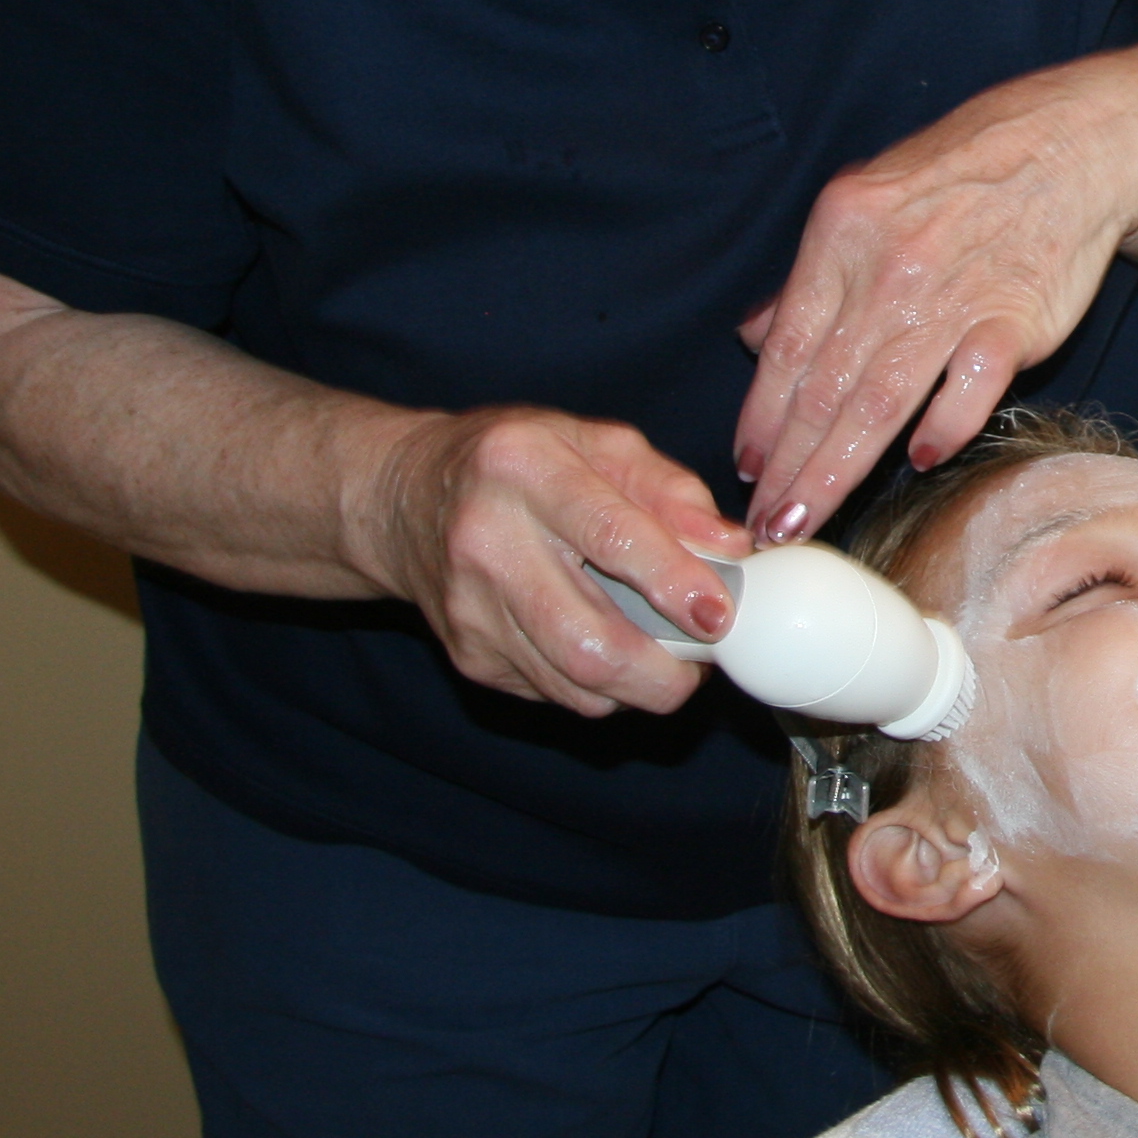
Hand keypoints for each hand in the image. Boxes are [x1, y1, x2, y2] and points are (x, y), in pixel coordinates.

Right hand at [361, 408, 749, 714]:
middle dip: (665, 670)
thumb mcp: (595, 442)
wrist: (406, 498)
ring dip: (641, 684)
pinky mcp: (469, 656)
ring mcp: (471, 610)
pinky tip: (611, 647)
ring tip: (669, 653)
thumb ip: (669, 489)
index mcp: (523, 468)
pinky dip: (603, 686)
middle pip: (590, 642)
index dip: (673, 581)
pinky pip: (557, 694)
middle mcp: (487, 542)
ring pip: (577, 684)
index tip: (719, 614)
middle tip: (706, 658)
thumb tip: (730, 550)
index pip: (609, 535)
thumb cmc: (517, 463)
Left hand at [731, 60, 1137, 541]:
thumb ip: (811, 277)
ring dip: (837, 470)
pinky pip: (971, 385)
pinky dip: (945, 425)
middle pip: (825, 389)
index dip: (761, 418)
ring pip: (881, 401)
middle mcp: (888, 269)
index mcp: (840, 235)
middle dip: (788, 468)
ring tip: (806, 521)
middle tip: (764, 528)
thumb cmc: (961, 175)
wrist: (1068, 147)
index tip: (745, 471)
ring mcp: (954, 296)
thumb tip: (755, 337)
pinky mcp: (1015, 318)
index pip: (788, 348)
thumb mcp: (866, 198)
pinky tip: (921, 460)